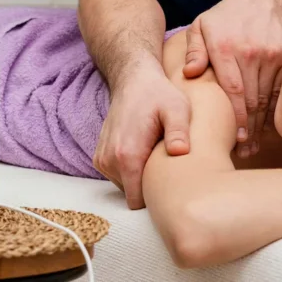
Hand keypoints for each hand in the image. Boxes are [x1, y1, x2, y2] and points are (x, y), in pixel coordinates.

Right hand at [94, 59, 190, 209]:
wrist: (133, 79)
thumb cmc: (159, 94)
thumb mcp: (177, 108)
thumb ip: (179, 131)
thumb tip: (180, 152)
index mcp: (127, 155)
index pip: (138, 202)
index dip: (157, 200)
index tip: (173, 191)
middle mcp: (109, 161)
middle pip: (133, 196)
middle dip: (150, 189)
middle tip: (169, 170)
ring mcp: (102, 160)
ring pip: (126, 188)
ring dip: (141, 178)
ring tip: (157, 158)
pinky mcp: (100, 158)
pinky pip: (119, 177)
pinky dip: (132, 172)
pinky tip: (146, 155)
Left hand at [183, 0, 281, 155]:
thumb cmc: (227, 17)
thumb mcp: (202, 25)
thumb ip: (193, 50)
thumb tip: (189, 73)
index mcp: (226, 46)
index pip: (233, 90)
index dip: (236, 117)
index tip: (236, 138)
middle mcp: (252, 51)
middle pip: (253, 99)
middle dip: (249, 128)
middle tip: (244, 150)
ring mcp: (274, 53)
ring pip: (269, 97)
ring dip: (263, 124)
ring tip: (254, 144)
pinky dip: (277, 108)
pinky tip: (269, 124)